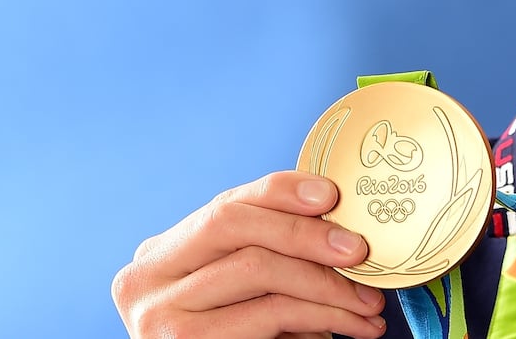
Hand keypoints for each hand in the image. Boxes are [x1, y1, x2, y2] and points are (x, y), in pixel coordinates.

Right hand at [112, 171, 387, 338]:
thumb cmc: (237, 338)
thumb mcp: (244, 291)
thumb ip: (269, 253)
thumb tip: (338, 228)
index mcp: (161, 254)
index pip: (226, 203)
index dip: (282, 191)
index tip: (332, 194)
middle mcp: (146, 278)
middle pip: (237, 227)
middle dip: (307, 233)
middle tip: (360, 251)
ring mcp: (158, 313)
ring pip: (259, 270)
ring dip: (327, 285)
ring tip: (369, 303)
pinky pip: (269, 315)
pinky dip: (320, 316)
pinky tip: (348, 326)